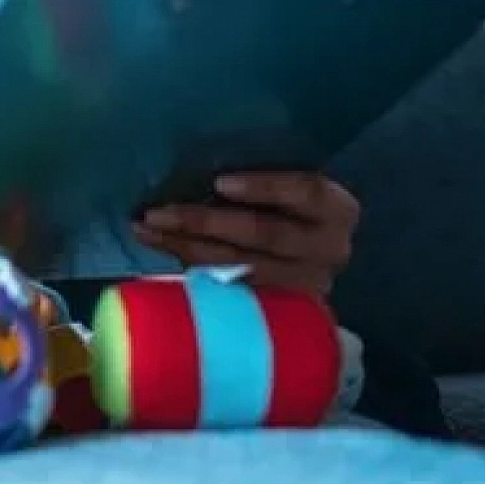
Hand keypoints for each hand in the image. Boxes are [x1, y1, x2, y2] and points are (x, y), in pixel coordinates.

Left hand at [133, 172, 359, 297]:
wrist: (312, 261)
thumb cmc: (291, 208)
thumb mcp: (289, 190)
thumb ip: (260, 183)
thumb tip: (199, 172)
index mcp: (337, 209)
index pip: (307, 191)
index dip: (264, 187)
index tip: (219, 182)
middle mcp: (329, 249)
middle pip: (264, 235)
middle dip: (205, 222)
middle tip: (158, 212)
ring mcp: (308, 285)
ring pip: (241, 266)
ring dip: (186, 247)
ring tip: (147, 229)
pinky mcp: (282, 310)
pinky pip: (231, 291)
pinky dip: (191, 270)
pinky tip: (162, 250)